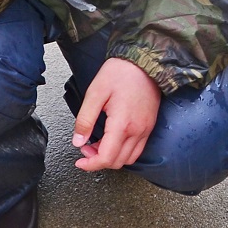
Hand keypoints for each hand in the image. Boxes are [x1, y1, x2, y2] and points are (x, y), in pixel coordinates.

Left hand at [72, 57, 161, 172]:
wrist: (144, 62)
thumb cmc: (120, 73)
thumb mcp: (95, 93)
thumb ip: (85, 120)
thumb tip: (78, 141)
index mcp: (122, 124)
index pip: (106, 157)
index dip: (90, 165)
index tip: (80, 162)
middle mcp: (137, 130)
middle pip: (117, 162)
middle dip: (99, 160)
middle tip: (86, 148)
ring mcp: (146, 129)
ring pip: (129, 158)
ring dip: (112, 157)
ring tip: (99, 144)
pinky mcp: (149, 126)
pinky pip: (137, 149)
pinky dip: (123, 151)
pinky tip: (113, 139)